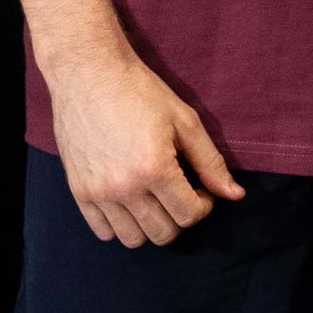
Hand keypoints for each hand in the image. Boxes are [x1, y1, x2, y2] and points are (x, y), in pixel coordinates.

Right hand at [48, 50, 245, 246]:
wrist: (89, 73)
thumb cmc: (140, 91)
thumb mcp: (184, 121)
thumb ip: (210, 162)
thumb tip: (235, 195)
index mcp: (155, 169)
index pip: (189, 215)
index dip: (203, 205)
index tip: (200, 187)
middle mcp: (124, 188)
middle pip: (163, 233)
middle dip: (180, 217)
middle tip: (179, 191)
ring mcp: (98, 192)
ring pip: (133, 239)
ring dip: (151, 224)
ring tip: (154, 198)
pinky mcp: (78, 191)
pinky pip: (103, 231)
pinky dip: (120, 224)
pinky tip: (129, 200)